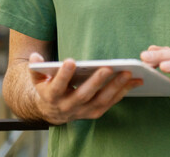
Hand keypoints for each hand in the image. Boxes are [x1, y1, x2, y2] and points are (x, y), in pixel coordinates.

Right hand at [28, 53, 142, 124]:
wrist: (51, 110)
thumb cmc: (47, 86)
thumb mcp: (38, 77)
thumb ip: (36, 67)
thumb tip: (36, 57)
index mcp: (51, 96)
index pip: (57, 86)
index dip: (63, 75)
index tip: (70, 61)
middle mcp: (67, 106)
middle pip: (83, 95)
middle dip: (96, 81)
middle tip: (108, 67)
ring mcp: (82, 111)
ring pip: (100, 101)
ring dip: (115, 87)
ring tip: (128, 72)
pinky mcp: (95, 112)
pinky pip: (110, 103)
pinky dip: (123, 92)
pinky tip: (134, 81)